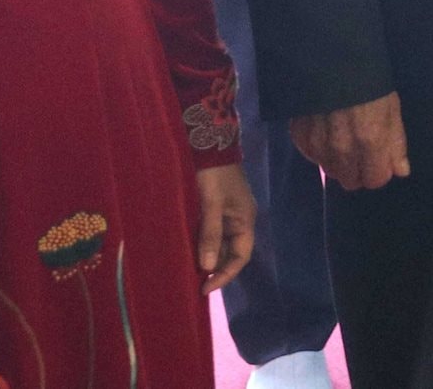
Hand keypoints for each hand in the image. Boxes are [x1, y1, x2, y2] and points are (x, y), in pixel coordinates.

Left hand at [193, 162, 256, 293]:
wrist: (209, 145)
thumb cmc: (214, 175)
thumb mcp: (212, 204)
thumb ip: (211, 235)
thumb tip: (207, 268)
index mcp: (245, 220)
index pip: (240, 257)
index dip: (225, 275)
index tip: (204, 288)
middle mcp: (239, 220)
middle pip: (230, 253)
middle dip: (214, 269)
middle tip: (192, 284)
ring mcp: (227, 214)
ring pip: (219, 244)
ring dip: (206, 258)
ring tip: (187, 271)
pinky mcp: (214, 209)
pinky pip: (210, 233)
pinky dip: (201, 245)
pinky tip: (187, 251)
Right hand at [289, 92, 408, 190]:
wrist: (332, 58)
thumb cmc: (369, 81)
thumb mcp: (391, 108)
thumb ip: (396, 143)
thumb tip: (400, 172)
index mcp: (370, 142)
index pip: (375, 180)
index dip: (379, 170)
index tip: (379, 159)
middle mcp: (342, 150)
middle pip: (350, 181)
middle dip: (358, 170)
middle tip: (360, 150)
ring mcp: (318, 146)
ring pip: (331, 171)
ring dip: (338, 162)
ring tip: (342, 138)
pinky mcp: (300, 137)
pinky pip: (312, 157)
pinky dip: (320, 150)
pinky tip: (326, 131)